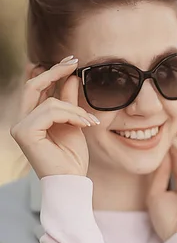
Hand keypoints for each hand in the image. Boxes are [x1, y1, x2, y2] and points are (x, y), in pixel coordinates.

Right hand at [10, 57, 99, 178]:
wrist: (72, 181)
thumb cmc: (72, 157)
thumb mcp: (73, 123)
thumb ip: (69, 101)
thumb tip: (71, 77)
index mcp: (30, 119)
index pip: (36, 88)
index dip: (52, 72)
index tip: (70, 61)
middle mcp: (21, 121)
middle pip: (32, 85)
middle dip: (54, 72)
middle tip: (74, 62)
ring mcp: (20, 127)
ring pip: (49, 103)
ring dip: (74, 109)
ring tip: (89, 121)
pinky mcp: (24, 133)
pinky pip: (51, 112)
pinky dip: (71, 115)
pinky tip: (84, 124)